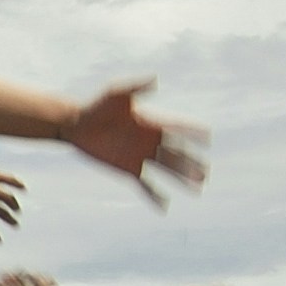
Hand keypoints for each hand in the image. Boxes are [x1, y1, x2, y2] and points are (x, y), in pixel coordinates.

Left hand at [67, 81, 209, 206]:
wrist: (77, 125)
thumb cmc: (97, 106)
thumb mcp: (116, 93)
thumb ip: (136, 87)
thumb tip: (156, 79)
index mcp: (151, 123)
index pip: (177, 128)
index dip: (192, 133)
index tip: (208, 138)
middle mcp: (150, 141)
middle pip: (176, 154)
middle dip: (191, 163)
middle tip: (206, 172)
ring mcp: (140, 156)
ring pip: (166, 170)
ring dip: (181, 179)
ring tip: (198, 187)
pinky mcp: (128, 169)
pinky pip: (145, 185)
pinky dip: (155, 195)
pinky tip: (164, 206)